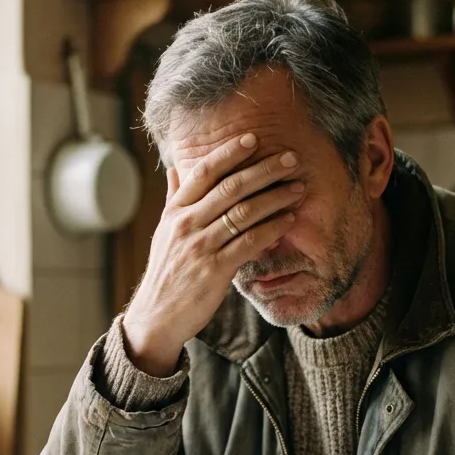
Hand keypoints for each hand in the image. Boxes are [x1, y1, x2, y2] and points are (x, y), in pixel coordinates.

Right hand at [122, 133, 301, 375]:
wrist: (157, 315)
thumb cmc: (167, 272)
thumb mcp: (164, 232)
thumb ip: (174, 199)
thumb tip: (173, 169)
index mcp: (175, 211)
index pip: (203, 172)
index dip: (229, 153)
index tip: (253, 139)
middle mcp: (186, 224)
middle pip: (230, 188)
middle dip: (264, 170)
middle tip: (290, 159)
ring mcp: (201, 246)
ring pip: (244, 213)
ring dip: (275, 198)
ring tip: (297, 188)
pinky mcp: (215, 269)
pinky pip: (249, 243)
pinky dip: (272, 229)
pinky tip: (288, 220)